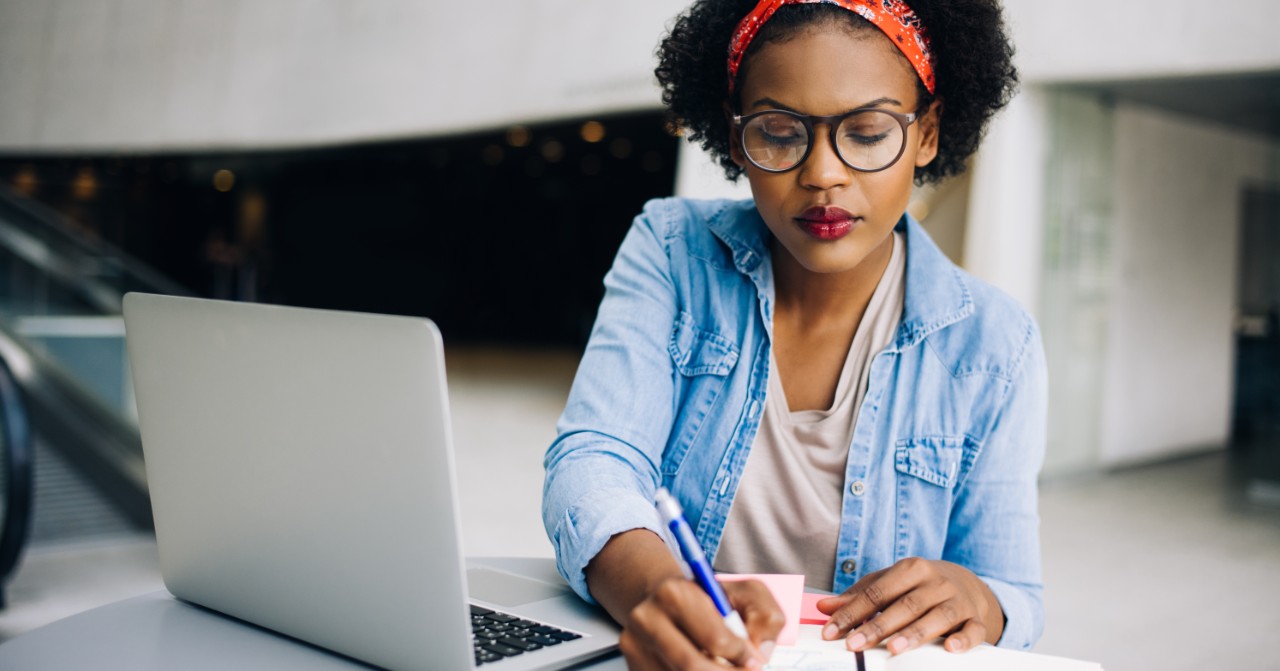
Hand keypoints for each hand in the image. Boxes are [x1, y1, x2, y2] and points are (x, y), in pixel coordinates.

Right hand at [619, 577, 784, 669]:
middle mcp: (647, 618)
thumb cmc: (709, 600)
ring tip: (721, 665)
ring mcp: (635, 645)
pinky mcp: (633, 665)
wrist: (665, 601)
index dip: (742, 658)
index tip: (753, 661)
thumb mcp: (745, 594)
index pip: (715, 641)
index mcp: (676, 594)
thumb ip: (765, 617)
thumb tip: (759, 653)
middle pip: (692, 667)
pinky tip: (702, 666)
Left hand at [816, 557, 1003, 654]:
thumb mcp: (889, 582)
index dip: (852, 612)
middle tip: (855, 644)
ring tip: (894, 648)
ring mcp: (957, 600)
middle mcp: (935, 582)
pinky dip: (964, 639)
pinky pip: (973, 630)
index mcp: (911, 569)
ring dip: (915, 633)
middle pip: (904, 605)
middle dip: (878, 626)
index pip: (877, 591)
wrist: (966, 583)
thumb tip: (825, 607)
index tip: (833, 630)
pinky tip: (951, 648)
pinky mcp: (975, 618)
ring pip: (937, 617)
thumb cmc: (919, 585)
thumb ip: (858, 595)